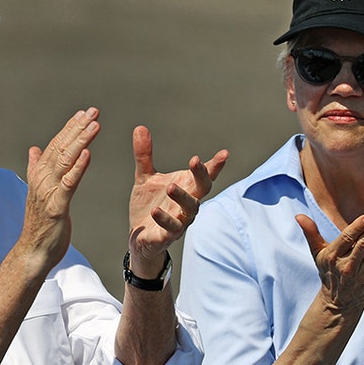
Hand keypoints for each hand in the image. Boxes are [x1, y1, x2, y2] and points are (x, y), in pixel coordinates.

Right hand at [17, 107, 100, 274]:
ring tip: (94, 125)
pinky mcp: (57, 207)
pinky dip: (78, 167)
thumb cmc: (40, 224)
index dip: (70, 128)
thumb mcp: (40, 192)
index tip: (84, 113)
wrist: (33, 252)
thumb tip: (34, 149)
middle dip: (77, 128)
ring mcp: (48, 192)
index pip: (56, 145)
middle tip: (93, 111)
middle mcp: (42, 179)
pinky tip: (88, 154)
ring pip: (65, 161)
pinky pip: (69, 184)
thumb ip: (37, 168)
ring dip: (80, 141)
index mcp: (40, 175)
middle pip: (61, 148)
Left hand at [126, 125, 227, 275]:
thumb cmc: (149, 205)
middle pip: (202, 189)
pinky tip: (155, 210)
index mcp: (186, 187)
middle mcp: (188, 204)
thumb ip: (144, 155)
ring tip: (170, 186)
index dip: (215, 165)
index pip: (205, 175)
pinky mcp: (167, 236)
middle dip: (201, 175)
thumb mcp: (144, 177)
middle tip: (194, 160)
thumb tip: (140, 127)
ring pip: (189, 209)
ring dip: (182, 197)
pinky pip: (171, 228)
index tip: (224, 153)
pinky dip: (164, 219)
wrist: (139, 237)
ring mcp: (180, 221)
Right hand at [297, 211, 363, 314]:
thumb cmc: (329, 272)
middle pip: (363, 245)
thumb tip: (299, 216)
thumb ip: (311, 233)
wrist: (340, 303)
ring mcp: (363, 275)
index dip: (357, 228)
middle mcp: (347, 267)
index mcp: (333, 258)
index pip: (346, 240)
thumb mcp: (318, 254)